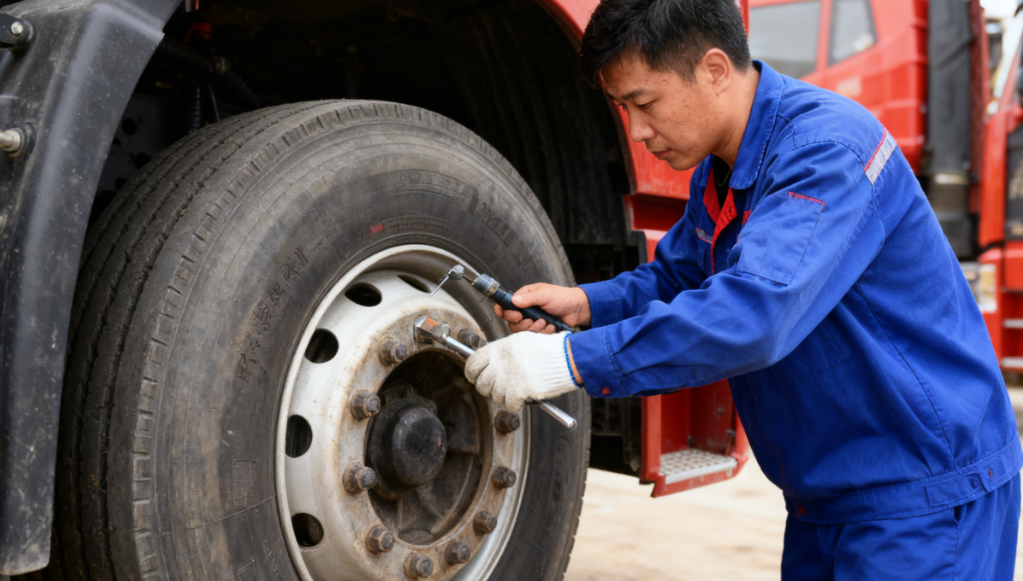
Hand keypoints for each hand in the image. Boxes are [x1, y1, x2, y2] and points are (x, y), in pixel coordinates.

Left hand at [464, 331, 578, 411]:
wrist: (568, 357)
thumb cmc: (549, 350)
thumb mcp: (522, 342)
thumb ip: (503, 353)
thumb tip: (490, 363)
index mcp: (500, 348)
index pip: (473, 362)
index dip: (471, 373)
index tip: (474, 378)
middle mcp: (501, 362)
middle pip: (482, 383)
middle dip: (488, 389)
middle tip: (498, 389)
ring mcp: (509, 376)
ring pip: (495, 396)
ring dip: (504, 397)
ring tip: (515, 391)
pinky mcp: (519, 390)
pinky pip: (510, 405)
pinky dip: (516, 405)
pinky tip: (522, 399)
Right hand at [495, 284, 590, 333]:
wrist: (577, 310)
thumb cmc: (562, 297)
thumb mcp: (545, 294)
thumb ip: (529, 298)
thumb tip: (513, 300)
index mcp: (524, 298)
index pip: (506, 305)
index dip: (503, 311)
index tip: (508, 315)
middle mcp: (525, 310)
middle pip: (512, 322)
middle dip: (522, 323)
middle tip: (532, 319)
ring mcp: (532, 321)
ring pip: (522, 331)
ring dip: (534, 328)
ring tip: (545, 321)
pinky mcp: (539, 330)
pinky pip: (534, 337)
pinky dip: (543, 332)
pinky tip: (551, 326)